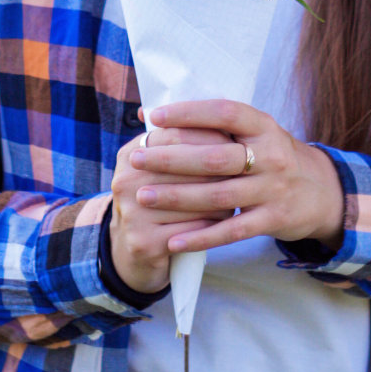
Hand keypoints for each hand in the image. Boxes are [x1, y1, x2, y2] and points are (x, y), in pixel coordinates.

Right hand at [109, 120, 234, 294]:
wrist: (138, 251)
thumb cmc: (161, 199)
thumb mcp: (161, 168)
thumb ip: (182, 142)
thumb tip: (226, 120)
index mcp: (131, 153)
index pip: (174, 134)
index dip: (208, 135)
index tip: (236, 139)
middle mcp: (125, 180)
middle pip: (185, 166)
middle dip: (219, 167)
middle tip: (245, 167)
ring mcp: (132, 213)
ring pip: (192, 199)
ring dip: (221, 197)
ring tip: (240, 194)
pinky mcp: (144, 242)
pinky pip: (191, 229)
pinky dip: (214, 226)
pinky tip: (227, 222)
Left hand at [131, 100, 344, 257]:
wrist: (323, 191)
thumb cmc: (273, 155)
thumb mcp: (256, 133)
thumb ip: (215, 126)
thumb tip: (154, 115)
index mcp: (264, 126)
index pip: (224, 113)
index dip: (189, 113)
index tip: (155, 116)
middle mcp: (271, 155)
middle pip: (215, 157)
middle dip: (171, 159)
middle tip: (136, 158)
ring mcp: (273, 189)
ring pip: (218, 195)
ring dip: (177, 197)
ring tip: (143, 196)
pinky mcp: (273, 220)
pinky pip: (232, 231)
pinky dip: (201, 237)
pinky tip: (174, 240)